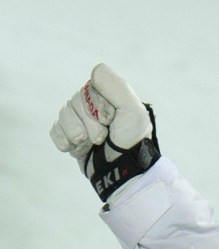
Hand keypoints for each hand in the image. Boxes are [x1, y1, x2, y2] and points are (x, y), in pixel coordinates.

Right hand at [50, 65, 158, 200]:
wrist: (122, 175)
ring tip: (93, 145)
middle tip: (104, 138)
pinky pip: (55, 130)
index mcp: (108, 97)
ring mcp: (81, 122)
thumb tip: (94, 72)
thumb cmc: (132, 143)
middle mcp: (94, 107)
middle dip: (90, 124)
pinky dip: (65, 141)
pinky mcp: (71, 138)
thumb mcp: (133, 112)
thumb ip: (116, 87)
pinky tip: (78, 149)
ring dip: (78, 134)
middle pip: (75, 102)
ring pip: (64, 115)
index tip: (113, 120)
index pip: (89, 88)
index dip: (99, 106)